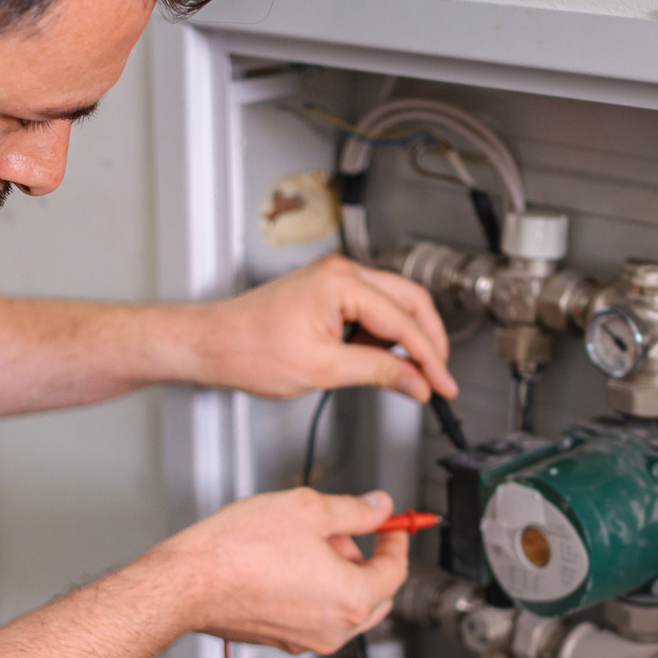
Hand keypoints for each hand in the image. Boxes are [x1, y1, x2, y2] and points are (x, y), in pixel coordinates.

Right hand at [154, 488, 408, 653]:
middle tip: (341, 530)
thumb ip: (355, 510)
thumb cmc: (240, 550)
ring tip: (303, 543)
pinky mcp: (279, 640)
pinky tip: (285, 563)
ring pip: (342, 607)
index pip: (395, 570)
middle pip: (374, 595)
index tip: (391, 525)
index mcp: (352, 598)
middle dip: (365, 560)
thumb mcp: (309, 509)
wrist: (189, 582)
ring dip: (337, 575)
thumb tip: (379, 506)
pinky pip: (312, 616)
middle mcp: (334, 629)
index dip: (396, 540)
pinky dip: (312, 592)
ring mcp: (306, 640)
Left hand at [191, 255, 458, 401]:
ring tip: (398, 375)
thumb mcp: (322, 369)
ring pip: (394, 305)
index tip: (444, 386)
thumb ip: (378, 372)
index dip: (430, 359)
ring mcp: (334, 278)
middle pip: (410, 302)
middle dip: (428, 342)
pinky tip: (374, 361)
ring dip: (403, 340)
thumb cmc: (249, 350)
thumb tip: (416, 381)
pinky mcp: (328, 291)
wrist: (212, 343)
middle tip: (437, 378)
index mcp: (341, 283)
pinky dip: (381, 336)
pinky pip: (372, 309)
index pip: (404, 322)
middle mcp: (341, 271)